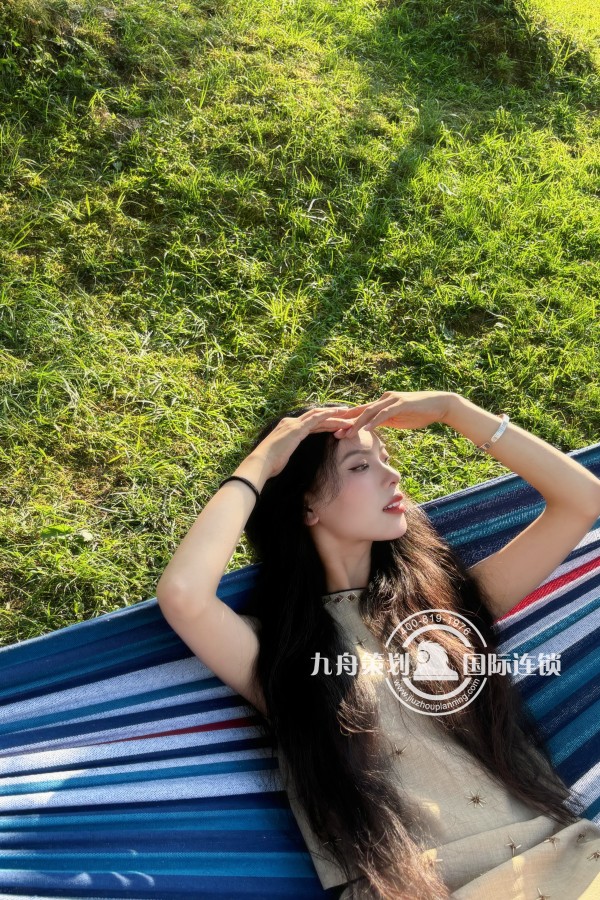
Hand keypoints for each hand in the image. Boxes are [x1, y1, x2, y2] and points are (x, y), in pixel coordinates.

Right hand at [251, 407, 353, 478]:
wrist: (262, 462)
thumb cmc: (270, 464)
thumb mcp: (281, 456)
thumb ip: (286, 452)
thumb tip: (286, 458)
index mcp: (287, 428)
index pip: (310, 424)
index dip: (323, 424)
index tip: (335, 424)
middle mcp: (290, 422)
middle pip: (315, 418)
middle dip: (331, 416)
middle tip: (345, 415)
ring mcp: (294, 424)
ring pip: (318, 416)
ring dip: (334, 415)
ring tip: (347, 414)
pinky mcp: (297, 428)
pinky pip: (316, 418)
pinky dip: (327, 414)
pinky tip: (338, 412)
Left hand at [332, 391, 456, 438]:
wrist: (439, 405)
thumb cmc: (419, 413)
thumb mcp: (398, 419)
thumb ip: (385, 421)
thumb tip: (373, 429)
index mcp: (382, 403)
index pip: (361, 412)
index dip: (349, 421)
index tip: (337, 431)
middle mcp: (384, 399)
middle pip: (361, 411)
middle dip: (347, 422)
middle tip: (334, 433)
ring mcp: (392, 400)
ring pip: (370, 411)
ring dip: (358, 423)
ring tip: (348, 433)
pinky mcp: (400, 404)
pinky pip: (384, 413)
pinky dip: (375, 421)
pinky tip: (367, 429)